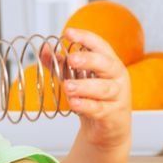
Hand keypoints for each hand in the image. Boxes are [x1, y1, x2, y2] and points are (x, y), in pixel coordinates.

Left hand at [57, 28, 130, 150]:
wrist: (109, 129)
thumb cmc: (95, 98)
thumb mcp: (77, 79)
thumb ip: (61, 65)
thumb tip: (44, 50)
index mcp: (109, 63)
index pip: (100, 45)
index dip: (85, 38)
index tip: (68, 33)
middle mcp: (117, 77)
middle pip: (106, 64)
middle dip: (88, 60)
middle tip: (71, 59)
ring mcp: (118, 96)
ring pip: (103, 88)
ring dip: (84, 86)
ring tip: (68, 86)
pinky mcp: (113, 115)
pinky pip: (100, 109)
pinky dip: (86, 106)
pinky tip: (74, 103)